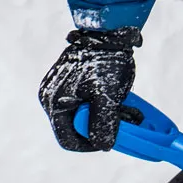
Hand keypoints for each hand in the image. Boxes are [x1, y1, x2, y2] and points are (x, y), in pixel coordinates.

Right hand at [38, 27, 141, 151]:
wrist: (107, 36)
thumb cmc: (104, 62)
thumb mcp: (106, 96)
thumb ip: (103, 123)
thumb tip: (103, 146)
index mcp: (54, 103)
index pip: (68, 140)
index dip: (92, 145)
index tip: (112, 139)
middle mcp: (53, 99)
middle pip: (79, 131)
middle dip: (105, 129)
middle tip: (126, 121)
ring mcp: (63, 92)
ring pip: (88, 120)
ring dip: (110, 120)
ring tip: (129, 110)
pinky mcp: (74, 88)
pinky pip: (90, 108)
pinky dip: (107, 109)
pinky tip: (122, 102)